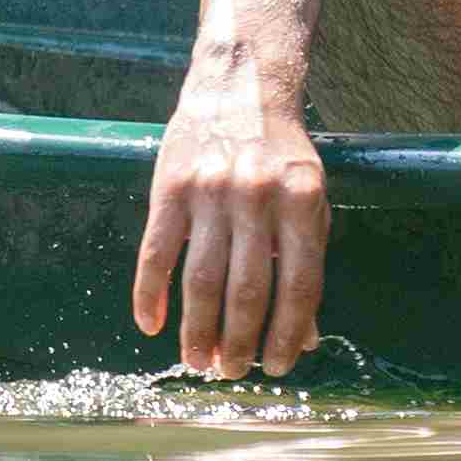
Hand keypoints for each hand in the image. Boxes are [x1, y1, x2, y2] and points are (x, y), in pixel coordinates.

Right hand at [137, 45, 328, 375]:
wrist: (240, 88)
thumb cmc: (281, 155)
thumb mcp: (310, 200)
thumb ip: (306, 262)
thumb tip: (305, 336)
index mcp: (303, 202)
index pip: (299, 285)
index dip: (288, 333)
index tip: (278, 367)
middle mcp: (257, 197)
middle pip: (247, 290)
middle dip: (239, 343)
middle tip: (232, 372)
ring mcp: (210, 192)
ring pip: (201, 280)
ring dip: (197, 330)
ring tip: (198, 362)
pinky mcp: (169, 187)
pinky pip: (156, 253)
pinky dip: (150, 294)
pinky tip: (152, 324)